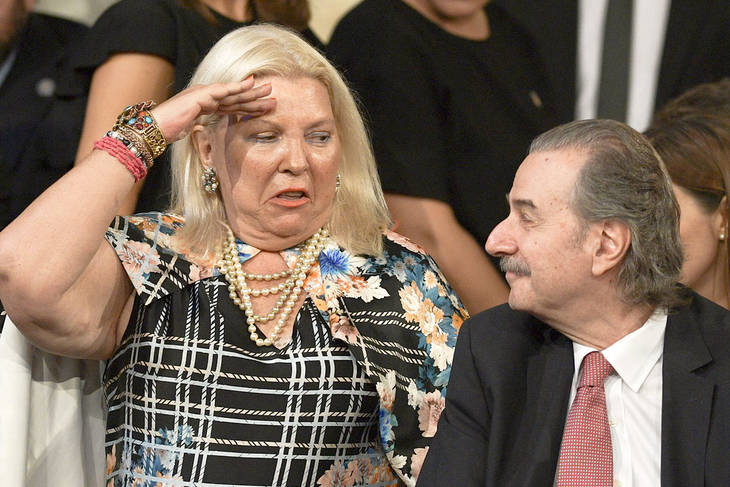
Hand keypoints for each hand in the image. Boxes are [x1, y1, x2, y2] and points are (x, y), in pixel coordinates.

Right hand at [150, 76, 274, 142]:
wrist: (153, 129)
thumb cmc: (168, 131)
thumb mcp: (191, 130)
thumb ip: (200, 128)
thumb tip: (205, 135)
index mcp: (205, 106)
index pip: (231, 106)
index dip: (248, 106)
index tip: (264, 108)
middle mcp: (206, 97)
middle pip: (236, 98)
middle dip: (255, 97)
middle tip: (273, 96)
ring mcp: (203, 94)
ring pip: (233, 93)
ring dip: (252, 91)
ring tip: (268, 89)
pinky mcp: (200, 96)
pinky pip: (222, 90)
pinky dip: (237, 86)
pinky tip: (250, 83)